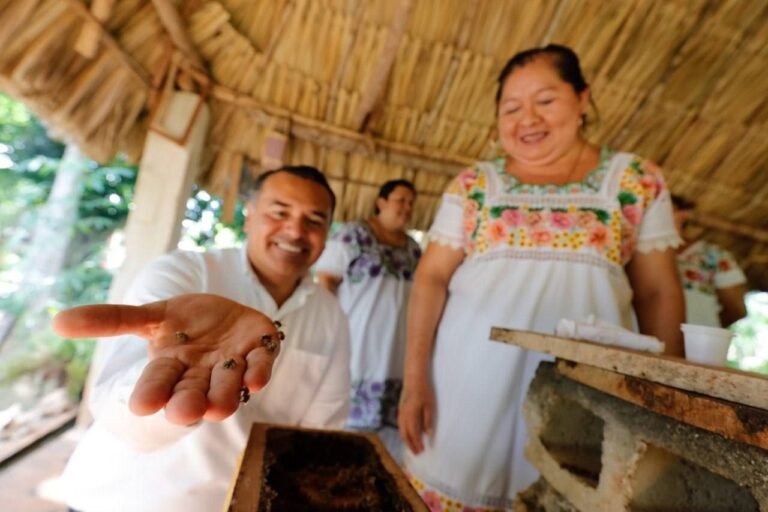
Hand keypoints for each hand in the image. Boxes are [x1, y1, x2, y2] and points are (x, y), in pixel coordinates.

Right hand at [53, 294, 282, 424]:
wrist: (232, 315)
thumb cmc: (188, 321)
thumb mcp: (152, 315)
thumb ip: (112, 319)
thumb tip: (57, 321)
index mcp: (173, 366)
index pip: (158, 382)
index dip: (152, 392)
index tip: (141, 406)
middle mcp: (201, 373)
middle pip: (193, 392)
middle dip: (188, 403)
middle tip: (184, 412)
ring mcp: (232, 365)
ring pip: (228, 386)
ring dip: (224, 395)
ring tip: (218, 406)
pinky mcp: (260, 353)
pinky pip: (260, 366)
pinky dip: (259, 373)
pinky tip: (256, 379)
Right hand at [398, 378, 435, 453]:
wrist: (414, 378)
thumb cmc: (424, 391)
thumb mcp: (429, 405)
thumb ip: (428, 420)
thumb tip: (428, 434)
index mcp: (411, 414)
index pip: (413, 433)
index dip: (417, 443)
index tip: (422, 451)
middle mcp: (403, 415)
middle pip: (405, 434)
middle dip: (410, 445)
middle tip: (417, 453)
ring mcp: (400, 412)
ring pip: (401, 430)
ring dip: (406, 440)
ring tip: (411, 447)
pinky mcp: (400, 409)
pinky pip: (400, 425)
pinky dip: (403, 433)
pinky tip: (406, 435)